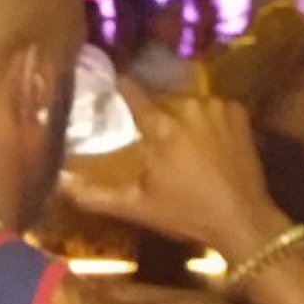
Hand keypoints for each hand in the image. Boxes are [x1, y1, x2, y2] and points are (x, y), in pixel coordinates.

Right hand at [60, 92, 288, 262]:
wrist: (242, 219)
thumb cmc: (186, 214)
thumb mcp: (137, 207)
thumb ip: (96, 195)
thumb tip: (61, 185)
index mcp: (161, 126)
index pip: (131, 90)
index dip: (119, 87)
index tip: (110, 84)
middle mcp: (188, 106)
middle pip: (161, 98)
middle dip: (154, 113)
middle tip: (150, 136)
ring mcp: (216, 106)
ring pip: (188, 102)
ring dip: (181, 116)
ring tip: (182, 143)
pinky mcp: (238, 112)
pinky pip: (213, 107)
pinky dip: (207, 120)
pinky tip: (208, 142)